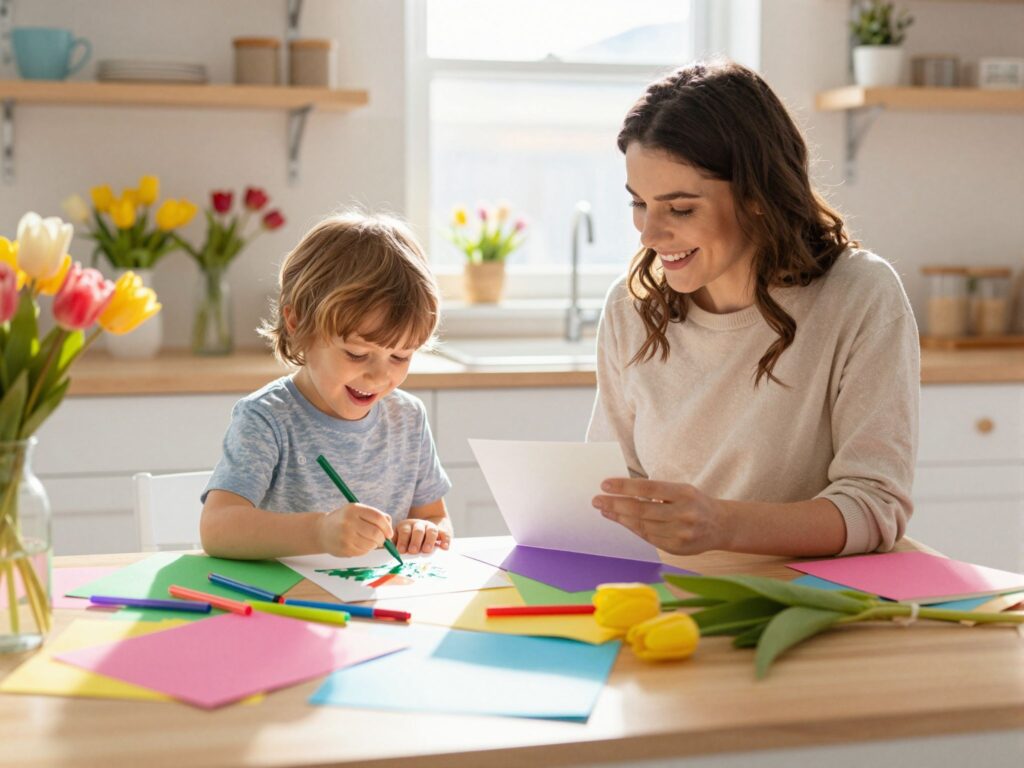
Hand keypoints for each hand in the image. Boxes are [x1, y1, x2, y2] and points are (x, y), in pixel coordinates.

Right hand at [318, 503, 393, 556]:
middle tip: (381, 540)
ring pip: (370, 544)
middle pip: (375, 533)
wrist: (322, 531)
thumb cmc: (345, 520)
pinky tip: (358, 544)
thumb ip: (375, 516)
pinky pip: (363, 552)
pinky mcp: (344, 549)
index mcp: (354, 509)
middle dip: (382, 539)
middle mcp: (348, 522)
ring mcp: (345, 536)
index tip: (389, 533)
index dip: (387, 527)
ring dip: (373, 545)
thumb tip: (390, 530)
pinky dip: (365, 550)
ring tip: (367, 541)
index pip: (377, 518)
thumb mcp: (358, 511)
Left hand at [394, 518, 450, 554]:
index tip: (401, 550)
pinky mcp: (441, 531)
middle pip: (418, 530)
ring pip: (431, 531)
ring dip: (429, 540)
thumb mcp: (397, 539)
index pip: (404, 531)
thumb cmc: (406, 540)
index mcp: (405, 526)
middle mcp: (418, 525)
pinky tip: (444, 547)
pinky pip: (444, 534)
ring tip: (427, 550)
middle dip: (415, 541)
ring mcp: (430, 527)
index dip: (403, 541)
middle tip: (413, 551)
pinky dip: (445, 540)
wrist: (422, 530)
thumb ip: (391, 545)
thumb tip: (384, 551)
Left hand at [592, 477, 730, 554]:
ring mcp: (681, 534)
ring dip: (620, 518)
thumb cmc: (694, 503)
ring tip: (605, 511)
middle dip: (616, 505)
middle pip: (642, 510)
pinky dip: (633, 529)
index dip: (625, 486)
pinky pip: (649, 538)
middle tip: (597, 500)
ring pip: (643, 526)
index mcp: (684, 494)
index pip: (649, 488)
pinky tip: (622, 521)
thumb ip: (656, 492)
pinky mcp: (677, 549)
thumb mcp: (681, 490)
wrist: (720, 526)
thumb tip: (622, 491)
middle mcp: (684, 514)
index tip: (605, 484)